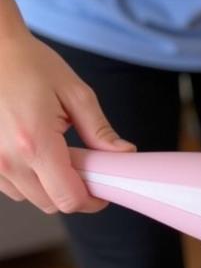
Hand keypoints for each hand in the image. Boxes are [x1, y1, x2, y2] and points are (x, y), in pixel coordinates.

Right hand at [0, 30, 134, 213]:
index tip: (103, 189)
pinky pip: (10, 186)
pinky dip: (27, 179)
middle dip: (73, 193)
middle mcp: (7, 158)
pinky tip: (35, 154)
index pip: (70, 198)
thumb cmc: (28, 63)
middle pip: (51, 204)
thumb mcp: (75, 94)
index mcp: (35, 143)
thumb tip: (123, 154)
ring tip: (57, 155)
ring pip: (29, 198)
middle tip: (85, 169)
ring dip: (49, 186)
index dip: (93, 201)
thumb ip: (100, 130)